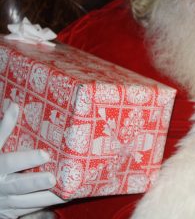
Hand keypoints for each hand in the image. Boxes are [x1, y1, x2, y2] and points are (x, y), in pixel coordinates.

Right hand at [0, 103, 65, 218]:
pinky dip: (45, 205)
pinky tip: (64, 198)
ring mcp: (5, 201)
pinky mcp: (10, 211)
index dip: (26, 159)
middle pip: (18, 186)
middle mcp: (0, 185)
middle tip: (53, 178)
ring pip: (26, 202)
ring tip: (68, 192)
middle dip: (35, 182)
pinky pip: (29, 210)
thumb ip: (3, 129)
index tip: (45, 154)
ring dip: (47, 198)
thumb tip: (14, 105)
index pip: (9, 163)